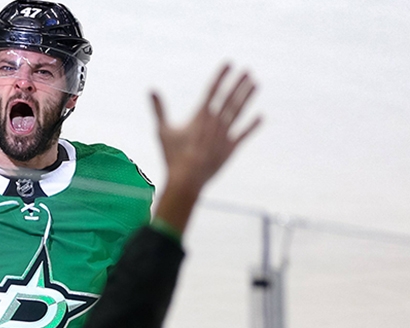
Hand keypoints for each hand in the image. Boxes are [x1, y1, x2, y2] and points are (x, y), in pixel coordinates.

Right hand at [152, 64, 260, 191]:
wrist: (187, 180)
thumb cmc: (172, 156)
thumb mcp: (163, 130)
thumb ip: (159, 109)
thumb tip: (151, 90)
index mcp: (200, 116)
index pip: (213, 90)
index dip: (221, 76)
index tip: (229, 64)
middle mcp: (215, 122)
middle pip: (230, 98)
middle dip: (238, 83)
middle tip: (247, 70)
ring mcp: (225, 135)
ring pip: (239, 112)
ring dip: (247, 97)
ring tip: (255, 84)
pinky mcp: (230, 148)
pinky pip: (244, 133)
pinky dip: (252, 125)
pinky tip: (260, 116)